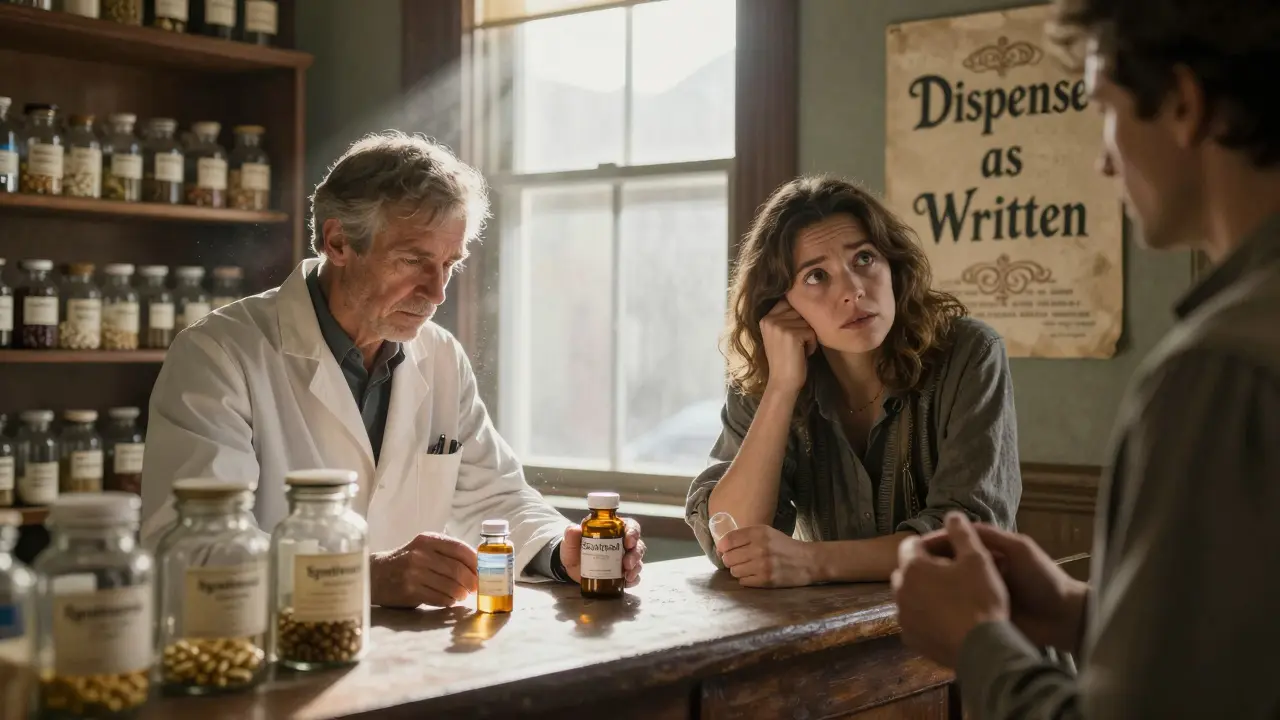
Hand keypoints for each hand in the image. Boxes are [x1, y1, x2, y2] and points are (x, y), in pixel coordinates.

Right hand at [370, 532, 477, 608]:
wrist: (374, 575)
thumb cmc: (405, 562)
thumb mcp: (423, 548)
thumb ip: (446, 552)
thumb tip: (478, 565)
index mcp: (427, 540)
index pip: (460, 548)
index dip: (475, 561)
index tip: (483, 570)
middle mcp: (421, 554)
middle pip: (458, 570)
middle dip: (472, 581)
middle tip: (476, 588)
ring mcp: (414, 573)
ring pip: (450, 586)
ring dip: (461, 593)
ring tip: (463, 595)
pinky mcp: (409, 591)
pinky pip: (439, 598)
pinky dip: (449, 601)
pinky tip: (450, 600)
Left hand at [560, 517, 645, 586]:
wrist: (572, 569)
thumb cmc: (574, 550)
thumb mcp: (570, 542)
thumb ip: (571, 534)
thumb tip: (575, 529)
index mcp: (613, 530)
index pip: (630, 526)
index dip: (633, 532)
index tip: (629, 541)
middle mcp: (622, 543)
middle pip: (637, 545)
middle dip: (635, 554)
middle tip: (627, 563)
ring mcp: (624, 559)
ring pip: (638, 561)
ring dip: (636, 568)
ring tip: (627, 575)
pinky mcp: (622, 573)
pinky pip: (634, 576)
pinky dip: (633, 579)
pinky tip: (628, 582)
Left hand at [716, 524, 816, 587]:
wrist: (808, 561)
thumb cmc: (784, 546)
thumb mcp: (766, 532)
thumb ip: (745, 536)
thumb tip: (722, 547)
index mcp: (758, 533)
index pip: (728, 541)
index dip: (722, 547)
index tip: (723, 551)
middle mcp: (759, 548)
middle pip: (728, 558)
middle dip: (730, 560)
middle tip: (738, 560)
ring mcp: (762, 565)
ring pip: (734, 571)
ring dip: (738, 570)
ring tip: (748, 568)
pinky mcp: (766, 580)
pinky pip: (743, 581)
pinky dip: (746, 579)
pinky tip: (755, 575)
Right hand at [760, 299, 816, 395]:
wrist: (782, 382)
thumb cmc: (785, 359)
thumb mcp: (779, 335)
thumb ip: (785, 318)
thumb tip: (805, 300)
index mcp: (765, 318)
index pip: (788, 303)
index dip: (797, 316)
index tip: (793, 334)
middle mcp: (770, 319)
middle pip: (800, 311)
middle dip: (803, 327)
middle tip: (795, 345)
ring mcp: (780, 326)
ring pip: (808, 322)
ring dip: (809, 336)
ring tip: (798, 350)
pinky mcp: (792, 334)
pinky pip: (812, 332)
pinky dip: (812, 344)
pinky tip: (802, 354)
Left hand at [892, 513, 1008, 667]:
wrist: (983, 649)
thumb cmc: (980, 598)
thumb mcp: (978, 558)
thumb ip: (961, 533)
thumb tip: (952, 514)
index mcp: (912, 568)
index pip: (911, 544)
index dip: (932, 543)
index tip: (952, 550)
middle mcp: (900, 591)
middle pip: (908, 570)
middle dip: (926, 568)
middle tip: (953, 573)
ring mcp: (903, 617)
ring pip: (910, 596)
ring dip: (925, 592)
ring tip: (952, 596)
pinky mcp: (910, 639)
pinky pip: (914, 619)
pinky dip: (926, 615)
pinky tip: (948, 618)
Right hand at [918, 523, 1086, 651]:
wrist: (1064, 619)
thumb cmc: (1043, 579)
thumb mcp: (1019, 549)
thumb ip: (990, 537)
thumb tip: (956, 524)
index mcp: (989, 553)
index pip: (955, 543)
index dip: (935, 543)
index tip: (914, 549)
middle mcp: (981, 572)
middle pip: (949, 565)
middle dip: (930, 567)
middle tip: (908, 574)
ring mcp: (980, 595)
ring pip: (950, 588)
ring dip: (934, 589)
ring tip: (913, 592)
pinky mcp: (981, 615)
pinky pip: (957, 609)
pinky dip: (943, 608)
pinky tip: (928, 610)